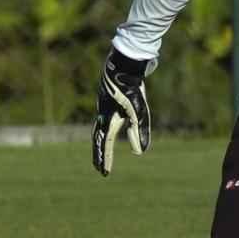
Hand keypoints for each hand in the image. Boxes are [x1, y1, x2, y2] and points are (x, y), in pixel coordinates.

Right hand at [92, 48, 150, 176]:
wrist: (123, 65)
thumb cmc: (132, 88)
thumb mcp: (138, 110)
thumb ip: (138, 130)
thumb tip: (140, 152)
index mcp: (108, 119)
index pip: (106, 144)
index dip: (106, 159)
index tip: (105, 173)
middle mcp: (102, 115)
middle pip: (98, 140)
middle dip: (100, 155)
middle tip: (100, 169)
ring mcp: (103, 107)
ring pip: (99, 130)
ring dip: (100, 144)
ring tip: (102, 154)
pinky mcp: (106, 101)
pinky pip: (102, 121)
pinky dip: (102, 131)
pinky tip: (108, 132)